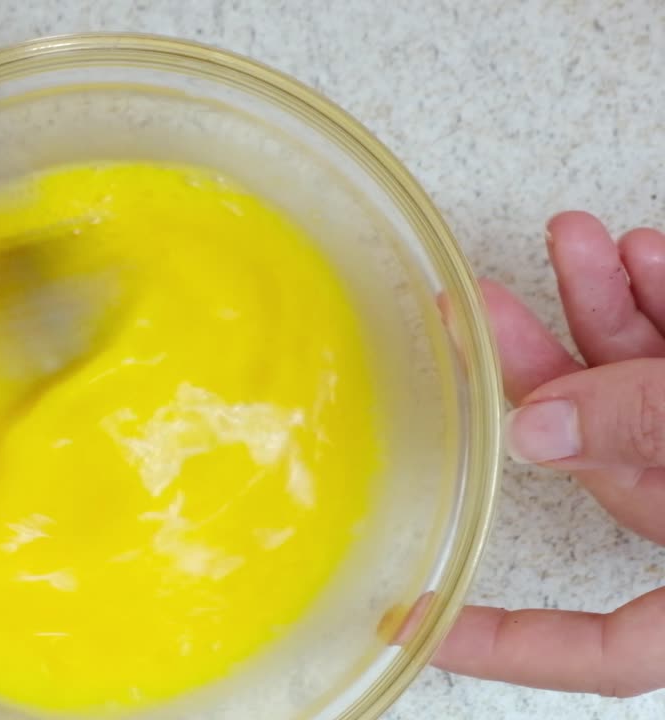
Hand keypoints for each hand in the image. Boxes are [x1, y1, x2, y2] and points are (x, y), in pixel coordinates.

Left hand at [433, 211, 664, 696]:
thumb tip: (536, 428)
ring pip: (647, 391)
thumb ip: (649, 432)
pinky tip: (641, 255)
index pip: (597, 650)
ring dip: (607, 310)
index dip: (505, 644)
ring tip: (574, 240)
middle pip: (604, 463)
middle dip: (546, 368)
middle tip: (475, 308)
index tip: (409, 620)